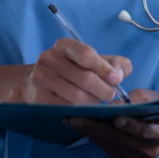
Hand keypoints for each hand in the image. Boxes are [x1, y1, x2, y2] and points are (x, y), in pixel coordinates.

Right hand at [12, 38, 131, 104]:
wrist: (38, 84)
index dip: (104, 68)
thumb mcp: (94, 62)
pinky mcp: (39, 98)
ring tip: (95, 100)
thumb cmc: (74, 71)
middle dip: (103, 90)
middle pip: (85, 78)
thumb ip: (115, 64)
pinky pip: (67, 108)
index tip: (116, 79)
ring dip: (93, 102)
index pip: (86, 54)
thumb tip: (120, 74)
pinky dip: (81, 111)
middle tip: (110, 95)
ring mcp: (41, 79)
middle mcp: (48, 59)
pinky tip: (84, 108)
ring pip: (77, 96)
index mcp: (63, 46)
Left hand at [66, 88, 158, 157]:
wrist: (154, 120)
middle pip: (120, 139)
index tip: (116, 119)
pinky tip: (80, 126)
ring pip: (109, 144)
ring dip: (89, 131)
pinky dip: (93, 136)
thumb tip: (110, 108)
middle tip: (75, 117)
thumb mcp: (142, 97)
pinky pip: (106, 148)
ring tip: (72, 120)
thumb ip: (131, 102)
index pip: (144, 130)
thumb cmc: (148, 104)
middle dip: (96, 126)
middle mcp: (150, 150)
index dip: (130, 125)